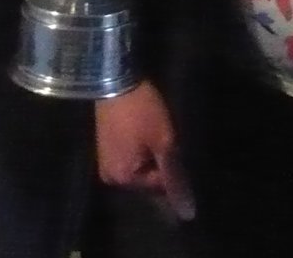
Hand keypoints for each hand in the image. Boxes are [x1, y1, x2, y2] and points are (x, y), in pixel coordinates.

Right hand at [96, 81, 194, 221]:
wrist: (114, 78)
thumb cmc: (141, 111)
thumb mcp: (163, 142)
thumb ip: (175, 178)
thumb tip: (187, 215)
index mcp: (123, 180)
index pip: (160, 186)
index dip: (172, 164)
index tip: (173, 142)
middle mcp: (111, 177)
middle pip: (148, 178)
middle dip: (160, 161)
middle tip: (165, 136)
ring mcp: (105, 161)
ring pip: (139, 167)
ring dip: (151, 154)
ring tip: (156, 132)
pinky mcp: (105, 147)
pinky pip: (130, 157)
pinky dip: (141, 148)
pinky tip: (146, 131)